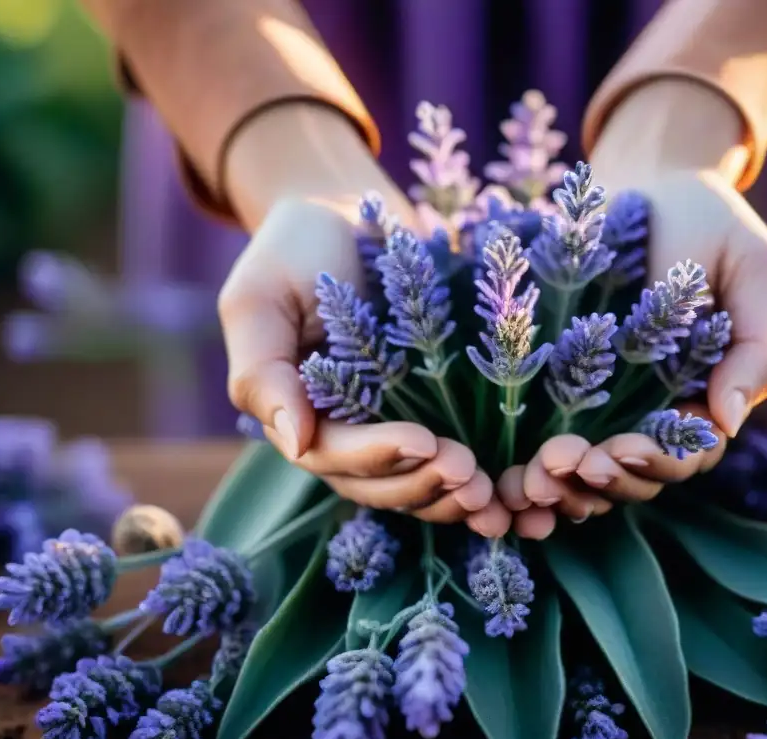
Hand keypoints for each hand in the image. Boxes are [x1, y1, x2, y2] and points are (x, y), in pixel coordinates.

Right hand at [219, 110, 510, 535]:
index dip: (379, 456)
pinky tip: (507, 490)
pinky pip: (444, 461)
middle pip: (378, 485)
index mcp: (298, 415)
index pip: (334, 455)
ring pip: (414, 485)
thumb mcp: (259, 300)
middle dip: (423, 485)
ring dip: (451, 497)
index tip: (426, 442)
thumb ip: (264, 371)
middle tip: (472, 474)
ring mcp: (384, 425)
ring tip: (493, 492)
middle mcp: (340, 432)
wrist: (341, 213)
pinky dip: (471, 483)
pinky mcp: (427, 410)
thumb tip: (293, 441)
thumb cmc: (295, 250)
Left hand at [497, 80, 766, 532]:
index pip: (688, 453)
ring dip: (565, 485)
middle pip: (637, 476)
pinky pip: (552, 446)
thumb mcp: (753, 268)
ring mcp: (611, 407)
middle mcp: (660, 413)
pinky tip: (509, 474)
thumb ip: (759, 344)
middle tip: (560, 463)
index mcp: (709, 396)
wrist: (647, 181)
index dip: (656, 462)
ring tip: (530, 475)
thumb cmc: (707, 222)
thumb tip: (728, 420)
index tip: (619, 450)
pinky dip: (535, 469)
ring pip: (593, 474)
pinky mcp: (564, 392)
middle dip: (602, 479)